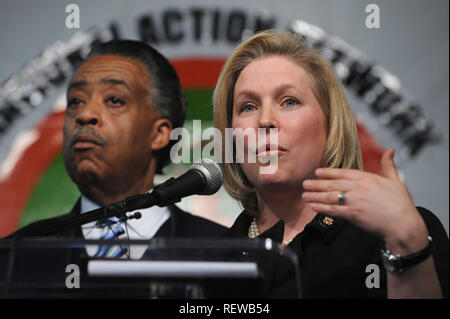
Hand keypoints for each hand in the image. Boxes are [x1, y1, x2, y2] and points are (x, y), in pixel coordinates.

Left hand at [302, 148, 428, 253]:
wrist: (404, 224)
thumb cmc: (401, 204)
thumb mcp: (397, 181)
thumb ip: (389, 165)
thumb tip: (390, 150)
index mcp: (368, 178)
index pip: (344, 173)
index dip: (329, 172)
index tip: (317, 172)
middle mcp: (359, 188)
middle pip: (333, 184)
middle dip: (317, 184)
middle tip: (305, 183)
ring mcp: (354, 201)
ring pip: (330, 196)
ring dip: (315, 196)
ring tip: (305, 195)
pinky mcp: (353, 214)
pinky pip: (333, 210)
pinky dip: (322, 208)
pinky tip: (313, 207)